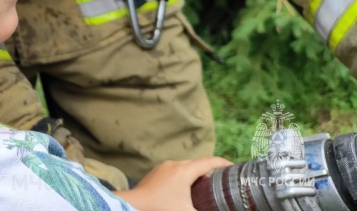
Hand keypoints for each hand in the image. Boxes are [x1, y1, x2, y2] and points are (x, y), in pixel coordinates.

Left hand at [115, 156, 231, 210]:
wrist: (132, 206)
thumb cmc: (160, 208)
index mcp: (184, 170)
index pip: (209, 162)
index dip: (224, 164)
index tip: (236, 168)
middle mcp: (173, 164)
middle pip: (198, 163)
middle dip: (212, 169)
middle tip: (225, 179)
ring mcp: (162, 168)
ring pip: (185, 167)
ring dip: (197, 173)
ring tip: (208, 184)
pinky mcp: (155, 174)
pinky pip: (175, 171)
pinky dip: (185, 177)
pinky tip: (187, 189)